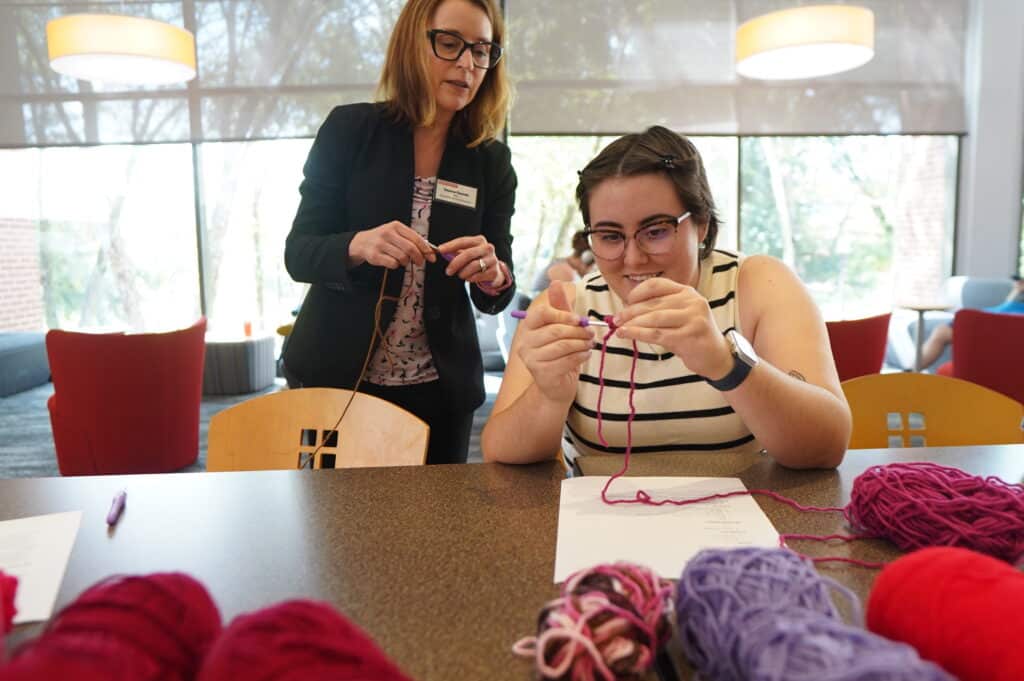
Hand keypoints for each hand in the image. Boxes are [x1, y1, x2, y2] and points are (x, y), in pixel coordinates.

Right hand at [348, 221, 435, 268]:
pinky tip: (393, 261)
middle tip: (420, 263)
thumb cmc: (384, 239)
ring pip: (402, 257)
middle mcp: (387, 233)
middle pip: (410, 249)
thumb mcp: (396, 233)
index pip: (416, 238)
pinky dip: (396, 265)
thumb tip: (429, 251)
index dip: (426, 249)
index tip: (432, 257)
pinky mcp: (375, 255)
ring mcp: (380, 244)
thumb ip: (411, 240)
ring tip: (403, 260)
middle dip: (419, 258)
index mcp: (396, 226)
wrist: (362, 242)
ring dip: (406, 262)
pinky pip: (393, 264)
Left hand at [437, 235, 504, 286]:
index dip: (450, 245)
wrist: (493, 271)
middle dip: (455, 263)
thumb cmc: (476, 260)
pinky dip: (470, 278)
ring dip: (463, 273)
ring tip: (460, 275)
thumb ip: (456, 252)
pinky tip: (469, 278)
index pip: (463, 241)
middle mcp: (487, 248)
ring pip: (473, 266)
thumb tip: (441, 252)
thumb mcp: (467, 253)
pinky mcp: (494, 271)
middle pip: (468, 254)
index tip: (440, 250)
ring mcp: (492, 259)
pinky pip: (478, 276)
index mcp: (479, 240)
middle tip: (448, 271)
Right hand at [516, 282, 593, 402]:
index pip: (542, 314)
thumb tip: (556, 282)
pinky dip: (581, 356)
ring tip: (590, 343)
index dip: (563, 314)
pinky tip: (586, 355)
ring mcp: (531, 359)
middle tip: (591, 332)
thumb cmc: (560, 353)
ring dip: (582, 343)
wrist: (556, 385)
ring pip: (562, 345)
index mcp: (528, 327)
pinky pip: (566, 360)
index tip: (580, 319)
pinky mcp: (541, 373)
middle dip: (578, 331)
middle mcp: (525, 342)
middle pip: (555, 330)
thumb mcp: (562, 327)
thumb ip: (560, 307)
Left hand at [612, 278, 733, 379]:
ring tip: (618, 329)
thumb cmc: (692, 335)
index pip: (656, 284)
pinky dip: (638, 334)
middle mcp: (691, 301)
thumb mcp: (678, 315)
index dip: (637, 292)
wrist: (716, 356)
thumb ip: (658, 308)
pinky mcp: (689, 336)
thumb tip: (626, 310)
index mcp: (687, 292)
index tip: (625, 303)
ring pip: (653, 318)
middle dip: (630, 312)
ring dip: (632, 324)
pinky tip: (626, 335)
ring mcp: (692, 318)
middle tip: (616, 319)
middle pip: (652, 303)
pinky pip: (657, 334)